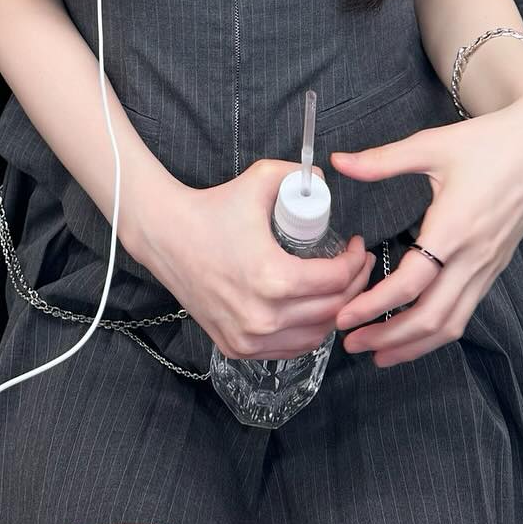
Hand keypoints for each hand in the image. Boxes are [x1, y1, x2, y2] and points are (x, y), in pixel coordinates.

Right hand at [144, 160, 375, 361]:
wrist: (166, 237)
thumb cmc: (212, 210)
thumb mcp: (260, 180)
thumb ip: (299, 175)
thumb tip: (326, 182)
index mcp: (274, 279)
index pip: (336, 280)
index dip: (356, 262)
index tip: (357, 245)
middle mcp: (264, 317)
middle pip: (332, 309)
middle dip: (354, 285)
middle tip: (356, 264)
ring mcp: (250, 338)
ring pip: (315, 335)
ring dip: (334, 312)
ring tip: (338, 287)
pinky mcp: (237, 348)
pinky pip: (289, 348)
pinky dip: (308, 332)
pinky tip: (312, 310)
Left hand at [328, 94, 522, 366]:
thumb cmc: (486, 144)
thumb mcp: (430, 145)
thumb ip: (382, 160)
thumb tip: (338, 162)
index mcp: (454, 226)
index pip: (411, 284)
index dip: (374, 305)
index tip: (344, 316)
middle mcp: (473, 256)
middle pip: (431, 317)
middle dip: (389, 338)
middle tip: (351, 343)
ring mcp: (487, 267)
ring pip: (452, 323)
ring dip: (413, 344)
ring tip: (378, 352)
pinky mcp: (494, 269)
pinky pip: (465, 312)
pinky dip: (436, 330)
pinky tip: (414, 332)